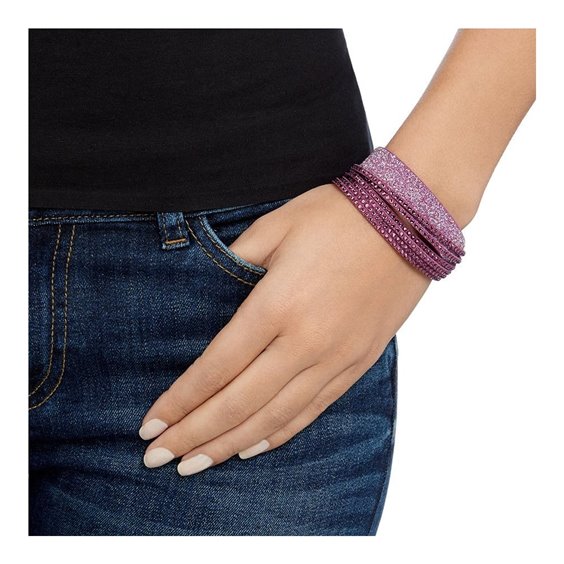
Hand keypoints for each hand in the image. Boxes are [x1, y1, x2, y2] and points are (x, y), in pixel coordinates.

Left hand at [139, 183, 431, 474]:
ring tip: (195, 465)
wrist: (410, 220)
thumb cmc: (338, 215)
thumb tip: (207, 292)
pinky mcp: (358, 363)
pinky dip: (279, 434)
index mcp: (278, 305)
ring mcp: (336, 358)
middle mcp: (306, 343)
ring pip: (274, 418)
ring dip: (230, 445)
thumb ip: (235, 262)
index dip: (180, 401)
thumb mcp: (276, 227)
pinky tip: (253, 448)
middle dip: (193, 435)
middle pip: (238, 403)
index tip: (150, 425)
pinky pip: (313, 410)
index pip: (216, 368)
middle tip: (157, 458)